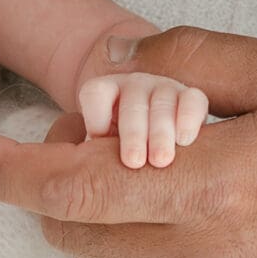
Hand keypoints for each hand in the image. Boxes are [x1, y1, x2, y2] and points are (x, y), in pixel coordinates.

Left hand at [78, 69, 208, 169]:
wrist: (161, 152)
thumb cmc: (118, 155)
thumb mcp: (97, 151)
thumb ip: (84, 153)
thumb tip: (64, 171)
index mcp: (105, 94)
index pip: (96, 93)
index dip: (96, 115)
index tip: (99, 139)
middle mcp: (134, 87)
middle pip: (131, 103)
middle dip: (132, 133)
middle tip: (133, 163)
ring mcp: (164, 89)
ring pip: (162, 103)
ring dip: (160, 132)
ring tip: (159, 161)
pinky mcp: (191, 98)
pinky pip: (193, 100)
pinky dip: (188, 118)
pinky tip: (184, 140)